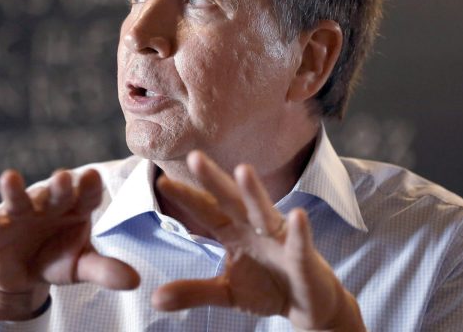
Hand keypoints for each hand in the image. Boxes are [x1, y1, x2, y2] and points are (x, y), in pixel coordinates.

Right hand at [0, 168, 139, 320]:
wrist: (23, 274)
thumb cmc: (57, 259)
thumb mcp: (81, 266)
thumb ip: (106, 270)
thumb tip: (136, 281)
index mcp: (74, 207)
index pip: (86, 195)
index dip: (88, 188)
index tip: (92, 179)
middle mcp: (47, 204)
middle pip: (55, 192)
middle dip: (58, 185)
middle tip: (63, 177)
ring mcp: (19, 214)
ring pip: (18, 198)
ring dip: (14, 189)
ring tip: (9, 177)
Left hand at [152, 151, 364, 331]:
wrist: (307, 305)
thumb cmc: (266, 287)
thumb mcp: (225, 292)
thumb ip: (193, 291)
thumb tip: (155, 300)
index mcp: (233, 232)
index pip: (205, 211)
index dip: (186, 197)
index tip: (161, 181)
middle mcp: (253, 227)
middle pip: (229, 200)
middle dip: (213, 179)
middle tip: (194, 157)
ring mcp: (279, 239)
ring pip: (263, 212)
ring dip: (254, 192)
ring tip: (243, 170)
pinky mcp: (302, 257)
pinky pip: (299, 244)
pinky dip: (299, 232)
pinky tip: (298, 215)